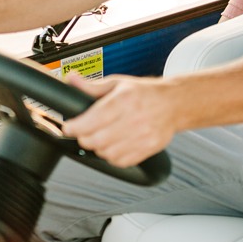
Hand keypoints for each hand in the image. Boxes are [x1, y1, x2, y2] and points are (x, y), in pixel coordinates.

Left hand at [61, 72, 179, 166]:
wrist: (173, 103)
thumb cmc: (145, 93)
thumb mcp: (118, 83)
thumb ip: (92, 86)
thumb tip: (72, 79)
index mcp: (124, 99)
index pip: (92, 120)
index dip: (75, 127)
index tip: (69, 127)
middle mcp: (133, 118)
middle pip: (96, 140)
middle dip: (84, 137)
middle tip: (84, 131)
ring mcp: (141, 136)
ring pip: (105, 153)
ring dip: (98, 147)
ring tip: (101, 137)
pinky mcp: (146, 149)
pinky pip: (119, 161)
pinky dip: (112, 156)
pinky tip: (114, 144)